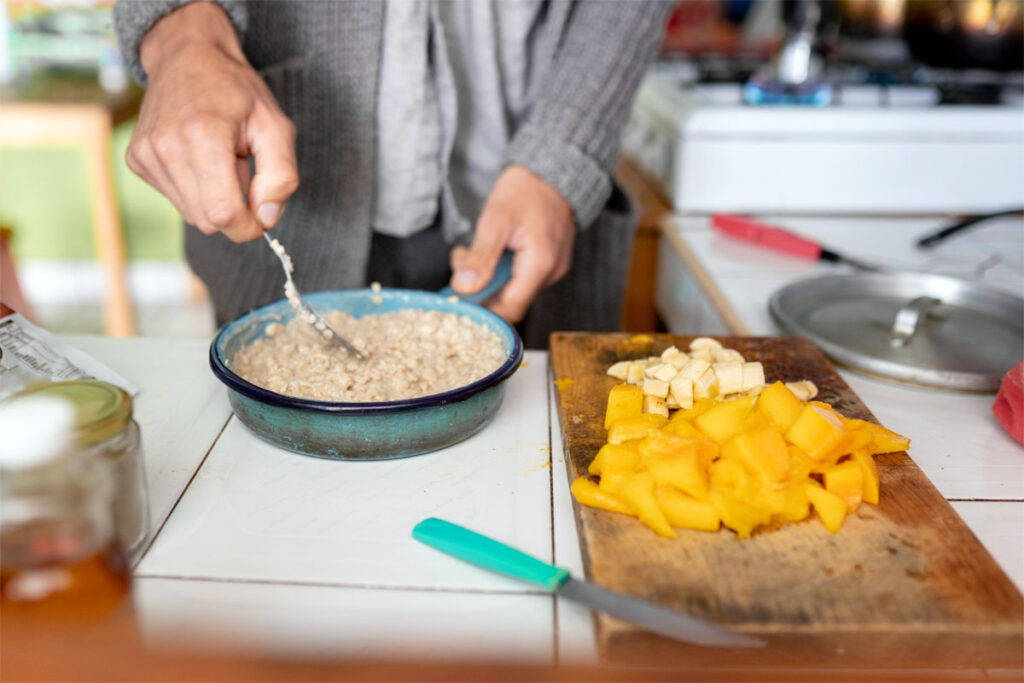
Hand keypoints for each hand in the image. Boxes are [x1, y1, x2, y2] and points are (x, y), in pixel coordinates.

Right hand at [127, 2, 297, 241]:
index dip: (247, 227)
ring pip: (190, 214)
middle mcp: (166, 147)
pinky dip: (194, 188)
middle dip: (233, 209)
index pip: (222, 214)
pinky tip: (199, 157)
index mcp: (202, 136)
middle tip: (241, 170)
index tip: (261, 217)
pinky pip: (175, 198)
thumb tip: (267, 218)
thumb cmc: (236, 91)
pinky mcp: (136, 160)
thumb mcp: (276, 126)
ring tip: (219, 159)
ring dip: (213, 197)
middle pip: (207, 220)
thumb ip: (281, 176)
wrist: (188, 56)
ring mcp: (145, 154)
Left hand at [449, 165, 574, 322]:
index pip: (509, 309)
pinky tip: (491, 249)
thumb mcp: (496, 220)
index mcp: (540, 265)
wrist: (553, 169)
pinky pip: (521, 277)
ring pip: (513, 289)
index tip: (458, 297)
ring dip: (487, 276)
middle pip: (509, 300)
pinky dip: (500, 269)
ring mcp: (552, 269)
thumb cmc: (526, 189)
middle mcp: (551, 273)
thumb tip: (463, 288)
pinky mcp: (549, 263)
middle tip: (461, 259)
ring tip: (472, 250)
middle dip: (480, 287)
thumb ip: (480, 257)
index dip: (482, 310)